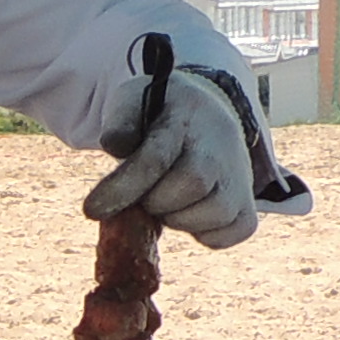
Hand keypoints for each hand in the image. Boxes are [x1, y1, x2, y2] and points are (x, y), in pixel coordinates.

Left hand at [86, 54, 262, 248]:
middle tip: (146, 195)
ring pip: (212, 215)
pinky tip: (189, 213)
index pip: (158, 156)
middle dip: (155, 200)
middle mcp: (222, 145)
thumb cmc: (161, 116)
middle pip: (191, 185)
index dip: (124, 187)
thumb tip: (116, 146)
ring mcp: (240, 178)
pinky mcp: (247, 210)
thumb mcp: (133, 102)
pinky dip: (200, 235)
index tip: (92, 210)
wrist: (209, 116)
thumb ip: (121, 122)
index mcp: (188, 115)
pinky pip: (224, 237)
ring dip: (178, 219)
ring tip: (168, 200)